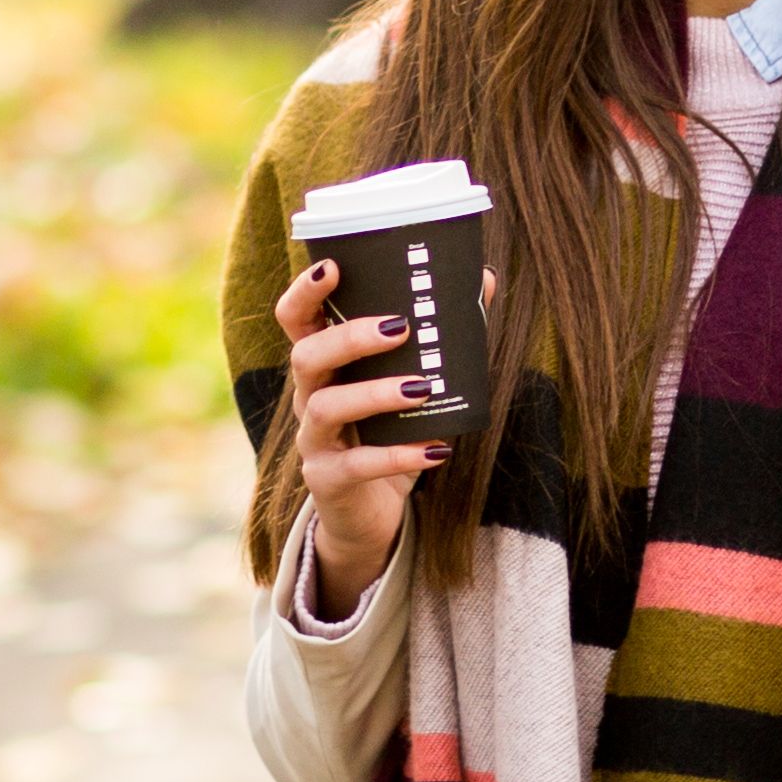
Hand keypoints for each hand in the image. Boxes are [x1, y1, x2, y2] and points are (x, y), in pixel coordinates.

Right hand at [270, 255, 454, 617]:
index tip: (332, 266)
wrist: (370, 514)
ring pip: (328, 407)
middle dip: (348, 338)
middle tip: (399, 326)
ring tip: (422, 386)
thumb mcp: (413, 384)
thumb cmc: (391, 435)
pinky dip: (398, 457)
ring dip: (376, 393)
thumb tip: (486, 279)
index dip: (304, 292)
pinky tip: (435, 452)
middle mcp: (309, 398)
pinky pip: (357, 465)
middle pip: (306, 357)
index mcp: (325, 366)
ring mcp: (314, 441)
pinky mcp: (328, 481)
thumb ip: (441, 337)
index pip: (296, 320)